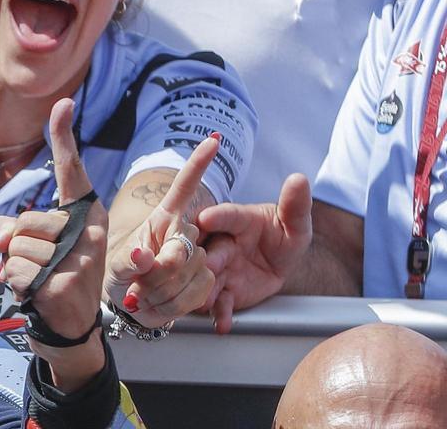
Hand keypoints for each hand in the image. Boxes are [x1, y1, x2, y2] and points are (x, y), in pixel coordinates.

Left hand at [0, 99, 106, 343]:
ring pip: (15, 248)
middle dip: (16, 246)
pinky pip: (13, 270)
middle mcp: (89, 232)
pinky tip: (36, 296)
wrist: (71, 331)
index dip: (63, 136)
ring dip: (13, 268)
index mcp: (86, 216)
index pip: (71, 171)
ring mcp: (79, 259)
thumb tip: (1, 237)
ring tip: (38, 281)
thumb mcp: (34, 248)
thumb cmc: (51, 279)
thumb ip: (12, 231)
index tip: (63, 103)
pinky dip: (13, 285)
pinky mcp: (63, 284)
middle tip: (39, 266)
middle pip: (24, 221)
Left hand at [103, 137, 217, 327]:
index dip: (198, 163)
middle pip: (179, 255)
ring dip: (160, 295)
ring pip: (188, 278)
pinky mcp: (206, 282)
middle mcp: (184, 233)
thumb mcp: (117, 264)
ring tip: (142, 297)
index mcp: (164, 218)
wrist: (129, 300)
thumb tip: (143, 256)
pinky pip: (196, 296)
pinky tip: (155, 307)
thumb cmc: (121, 273)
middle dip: (153, 278)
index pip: (184, 186)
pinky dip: (171, 308)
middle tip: (135, 287)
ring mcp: (198, 257)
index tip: (213, 139)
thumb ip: (130, 261)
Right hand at [198, 174, 312, 333]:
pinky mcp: (225, 291)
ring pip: (210, 278)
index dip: (217, 217)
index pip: (227, 216)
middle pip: (211, 249)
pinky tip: (222, 324)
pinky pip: (221, 303)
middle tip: (203, 264)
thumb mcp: (295, 223)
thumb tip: (299, 179)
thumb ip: (295, 204)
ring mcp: (222, 268)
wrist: (279, 263)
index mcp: (238, 220)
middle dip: (205, 258)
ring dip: (205, 289)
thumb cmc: (283, 236)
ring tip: (205, 299)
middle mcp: (223, 243)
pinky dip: (221, 314)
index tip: (206, 218)